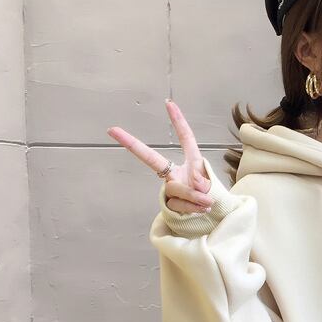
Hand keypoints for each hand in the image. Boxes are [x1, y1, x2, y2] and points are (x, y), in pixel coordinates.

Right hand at [107, 99, 213, 213]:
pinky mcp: (169, 202)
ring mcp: (170, 187)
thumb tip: (191, 182)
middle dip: (132, 144)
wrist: (209, 217)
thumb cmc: (209, 195)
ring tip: (207, 203)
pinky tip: (199, 210)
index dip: (178, 121)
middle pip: (152, 159)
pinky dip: (193, 208)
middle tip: (111, 129)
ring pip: (179, 189)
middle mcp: (176, 172)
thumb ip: (201, 180)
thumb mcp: (210, 184)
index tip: (169, 104)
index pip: (185, 138)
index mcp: (191, 162)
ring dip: (196, 197)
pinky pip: (180, 204)